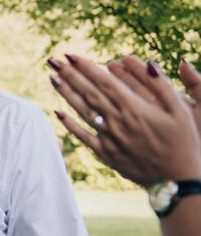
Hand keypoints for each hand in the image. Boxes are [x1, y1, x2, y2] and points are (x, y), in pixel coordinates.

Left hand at [51, 54, 200, 185]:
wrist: (177, 180)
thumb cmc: (183, 143)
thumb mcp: (180, 111)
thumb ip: (162, 86)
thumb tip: (147, 62)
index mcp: (134, 108)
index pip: (104, 82)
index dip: (86, 67)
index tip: (70, 55)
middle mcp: (117, 121)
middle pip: (89, 93)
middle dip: (70, 75)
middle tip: (53, 60)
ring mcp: (109, 138)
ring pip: (82, 111)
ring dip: (66, 94)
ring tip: (52, 78)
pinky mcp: (105, 154)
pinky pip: (83, 136)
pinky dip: (69, 124)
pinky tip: (57, 112)